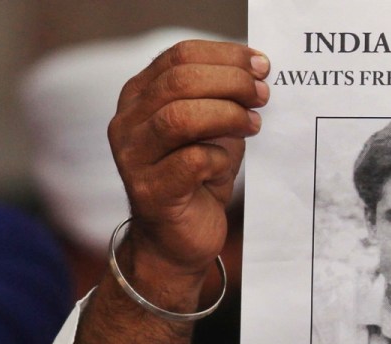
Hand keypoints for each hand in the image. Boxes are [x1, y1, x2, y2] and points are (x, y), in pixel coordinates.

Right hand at [108, 40, 268, 279]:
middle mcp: (128, 122)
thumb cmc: (199, 179)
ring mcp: (133, 157)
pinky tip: (227, 166)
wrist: (178, 240)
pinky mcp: (150, 192)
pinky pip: (190, 162)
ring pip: (179, 118)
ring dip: (226, 116)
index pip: (179, 56)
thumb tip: (258, 72)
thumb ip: (224, 99)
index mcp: (140, 96)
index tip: (261, 65)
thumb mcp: (213, 129)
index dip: (225, 56)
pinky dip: (218, 158)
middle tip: (262, 95)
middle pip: (178, 81)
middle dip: (230, 82)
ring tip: (253, 124)